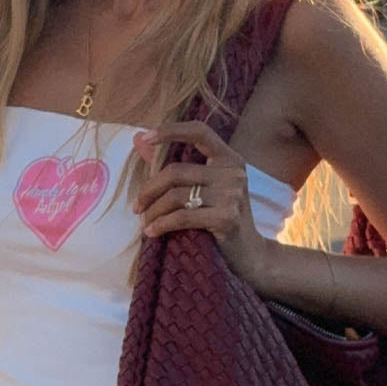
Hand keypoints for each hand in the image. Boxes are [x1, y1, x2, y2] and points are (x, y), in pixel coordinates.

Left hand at [132, 120, 273, 289]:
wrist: (249, 254)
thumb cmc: (221, 219)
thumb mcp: (204, 188)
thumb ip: (174, 164)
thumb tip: (139, 140)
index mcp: (229, 158)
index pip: (199, 132)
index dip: (171, 131)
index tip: (146, 137)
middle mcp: (233, 172)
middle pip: (176, 171)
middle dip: (149, 190)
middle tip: (136, 207)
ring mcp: (232, 194)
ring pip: (176, 196)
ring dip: (153, 212)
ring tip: (145, 223)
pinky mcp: (226, 217)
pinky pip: (182, 217)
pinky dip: (162, 225)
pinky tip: (152, 232)